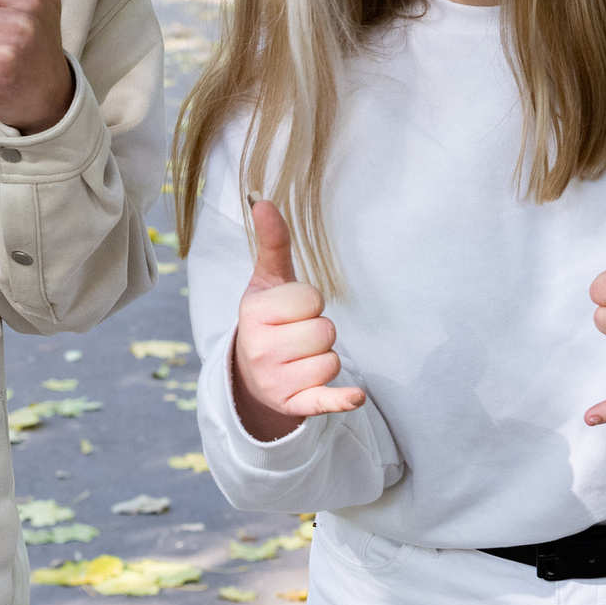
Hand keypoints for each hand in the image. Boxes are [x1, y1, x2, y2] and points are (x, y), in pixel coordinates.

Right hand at [229, 200, 364, 441]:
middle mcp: (260, 349)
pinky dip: (340, 400)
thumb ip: (272, 243)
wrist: (250, 375)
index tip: (290, 311)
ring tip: (299, 358)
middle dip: (317, 331)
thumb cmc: (267, 320)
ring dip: (324, 358)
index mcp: (254, 313)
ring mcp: (276, 380)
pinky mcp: (294, 405)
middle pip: (325, 331)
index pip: (312, 299)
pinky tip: (355, 397)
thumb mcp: (266, 282)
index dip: (308, 302)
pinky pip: (324, 401)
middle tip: (295, 336)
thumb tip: (261, 199)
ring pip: (331, 361)